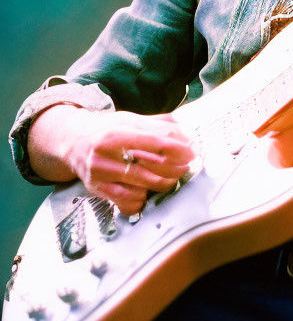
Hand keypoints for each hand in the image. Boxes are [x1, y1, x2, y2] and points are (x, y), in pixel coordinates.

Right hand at [62, 108, 194, 215]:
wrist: (72, 142)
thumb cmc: (106, 130)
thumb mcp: (130, 119)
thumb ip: (159, 124)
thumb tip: (187, 132)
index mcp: (116, 132)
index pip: (157, 142)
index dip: (180, 148)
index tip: (192, 151)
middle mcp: (105, 155)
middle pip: (154, 167)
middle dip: (177, 167)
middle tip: (186, 165)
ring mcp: (100, 175)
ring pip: (144, 186)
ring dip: (165, 182)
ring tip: (172, 176)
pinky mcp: (98, 190)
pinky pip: (128, 201)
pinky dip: (143, 197)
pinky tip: (147, 189)